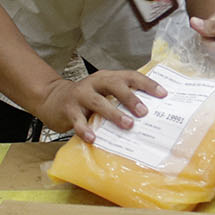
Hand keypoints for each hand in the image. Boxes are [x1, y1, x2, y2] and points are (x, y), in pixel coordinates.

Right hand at [37, 69, 166, 144]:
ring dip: (114, 114)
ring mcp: (80, 95)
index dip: (147, 84)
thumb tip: (149, 116)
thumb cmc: (85, 99)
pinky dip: (85, 129)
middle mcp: (94, 83)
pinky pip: (78, 120)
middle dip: (130, 98)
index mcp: (107, 78)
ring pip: (98, 102)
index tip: (163, 94)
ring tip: (127, 125)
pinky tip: (93, 138)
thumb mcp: (103, 94)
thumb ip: (119, 100)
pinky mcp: (68, 109)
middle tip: (144, 112)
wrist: (52, 99)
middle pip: (114, 85)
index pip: (130, 76)